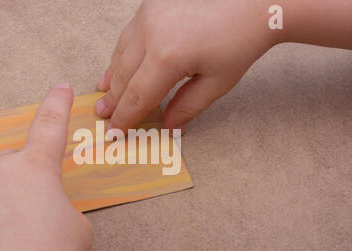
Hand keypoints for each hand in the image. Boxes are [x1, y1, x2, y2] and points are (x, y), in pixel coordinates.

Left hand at [0, 84, 92, 250]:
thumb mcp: (75, 225)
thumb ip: (57, 204)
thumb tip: (42, 207)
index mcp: (37, 168)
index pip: (51, 125)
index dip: (57, 105)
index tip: (59, 87)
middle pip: (10, 165)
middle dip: (19, 184)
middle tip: (26, 219)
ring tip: (1, 237)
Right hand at [96, 0, 278, 131]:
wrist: (252, 2)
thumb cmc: (240, 42)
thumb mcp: (217, 83)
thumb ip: (188, 106)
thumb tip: (167, 125)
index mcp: (168, 56)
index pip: (138, 96)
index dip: (125, 117)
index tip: (115, 131)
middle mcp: (150, 33)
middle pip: (125, 76)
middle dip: (114, 99)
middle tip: (104, 114)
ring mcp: (147, 15)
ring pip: (121, 54)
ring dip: (114, 76)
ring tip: (105, 93)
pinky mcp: (149, 6)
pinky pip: (128, 36)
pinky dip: (121, 54)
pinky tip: (117, 66)